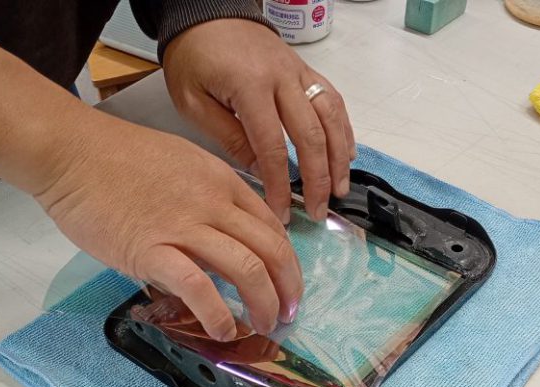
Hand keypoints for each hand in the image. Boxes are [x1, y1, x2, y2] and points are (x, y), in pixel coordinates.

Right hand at [34, 111, 302, 340]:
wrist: (70, 151)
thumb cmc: (113, 158)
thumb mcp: (179, 166)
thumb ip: (204, 200)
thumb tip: (214, 239)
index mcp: (221, 182)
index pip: (272, 226)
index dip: (287, 262)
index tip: (287, 285)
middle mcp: (213, 204)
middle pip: (271, 250)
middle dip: (287, 288)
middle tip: (287, 314)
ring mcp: (185, 227)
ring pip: (247, 269)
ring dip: (264, 305)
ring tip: (264, 327)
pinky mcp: (153, 250)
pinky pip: (199, 287)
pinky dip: (218, 314)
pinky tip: (223, 330)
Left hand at [162, 19, 356, 224]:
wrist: (206, 13)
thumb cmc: (194, 57)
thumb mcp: (193, 101)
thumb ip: (227, 136)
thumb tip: (259, 170)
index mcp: (250, 87)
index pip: (272, 147)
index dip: (280, 185)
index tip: (281, 213)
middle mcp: (282, 78)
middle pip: (311, 135)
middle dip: (317, 179)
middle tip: (317, 211)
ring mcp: (298, 72)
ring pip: (331, 117)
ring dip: (338, 158)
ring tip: (339, 189)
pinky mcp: (305, 70)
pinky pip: (333, 100)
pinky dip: (344, 130)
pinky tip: (345, 155)